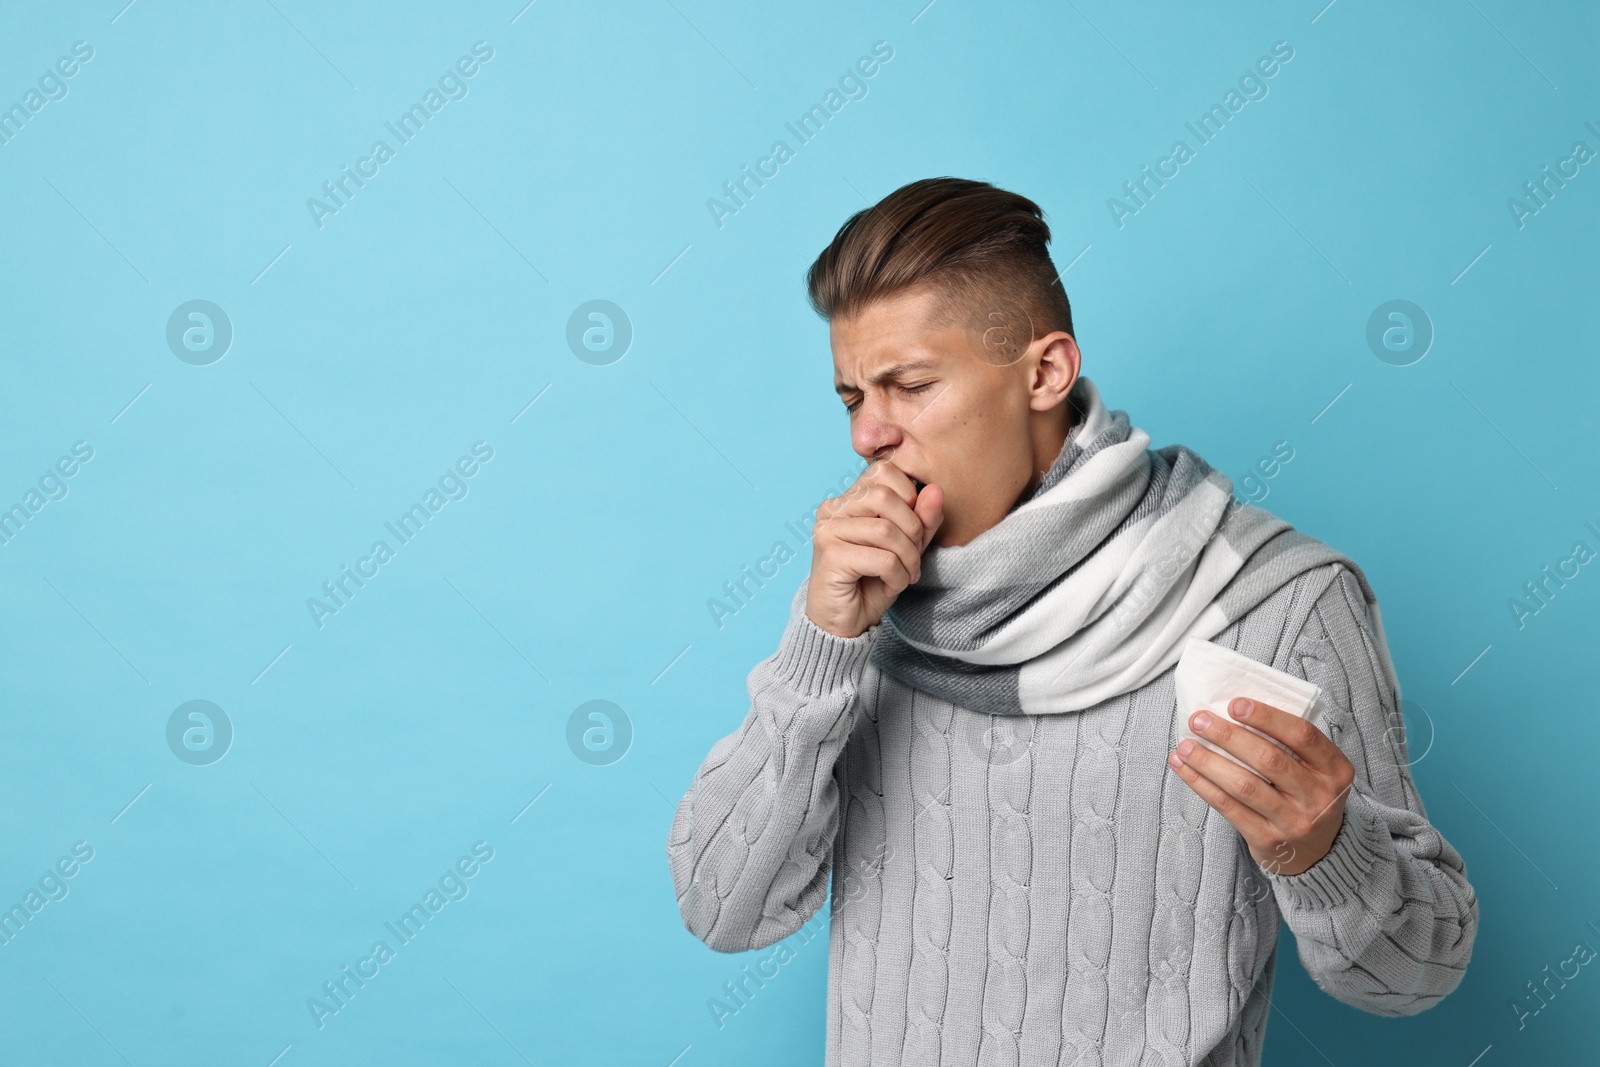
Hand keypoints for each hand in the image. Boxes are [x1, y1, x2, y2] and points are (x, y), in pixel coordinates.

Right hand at [805, 458, 943, 638]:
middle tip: (913, 557)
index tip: (912, 532)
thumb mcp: (905, 547)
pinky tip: (890, 586)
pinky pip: (882, 558)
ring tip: (904, 575)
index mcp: (847, 499)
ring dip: (907, 558)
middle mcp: (831, 509)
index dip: (909, 499)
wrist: (844, 624)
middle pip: (886, 496)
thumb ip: (922, 519)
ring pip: (887, 530)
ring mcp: (827, 531)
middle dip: (912, 529)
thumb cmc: (871, 583)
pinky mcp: (830, 556)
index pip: (884, 471)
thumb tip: (936, 490)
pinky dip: (897, 576)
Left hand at [1167, 696, 1355, 876]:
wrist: (1318, 852)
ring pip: (1244, 785)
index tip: (1235, 704)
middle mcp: (1319, 796)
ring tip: (1185, 745)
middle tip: (1199, 720)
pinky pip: (1228, 807)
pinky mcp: (1267, 839)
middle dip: (1228, 736)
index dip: (1267, 717)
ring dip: (1208, 761)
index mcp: (1335, 770)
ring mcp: (1294, 821)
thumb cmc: (1307, 796)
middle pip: (1269, 759)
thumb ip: (1289, 744)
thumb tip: (1233, 710)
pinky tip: (1185, 768)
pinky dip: (1202, 784)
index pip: (1303, 735)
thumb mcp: (1316, 770)